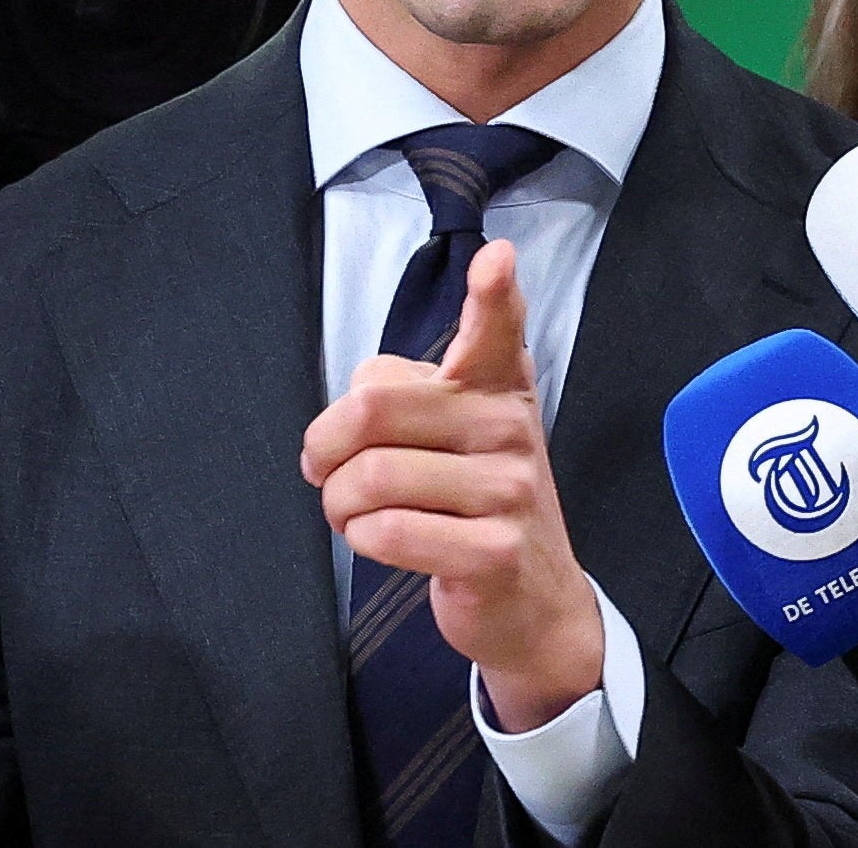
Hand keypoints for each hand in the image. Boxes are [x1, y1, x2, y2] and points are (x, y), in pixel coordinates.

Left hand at [302, 240, 604, 732]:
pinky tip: (378, 539)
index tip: (496, 257)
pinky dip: (361, 540)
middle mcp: (508, 427)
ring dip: (338, 504)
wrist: (532, 599)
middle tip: (324, 469)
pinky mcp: (494, 552)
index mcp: (496, 384)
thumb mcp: (450, 431)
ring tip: (352, 512)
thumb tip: (353, 402)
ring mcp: (508, 491)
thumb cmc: (470, 500)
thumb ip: (401, 393)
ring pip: (371, 477)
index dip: (494, 290)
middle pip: (372, 409)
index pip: (498, 328)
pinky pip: (388, 532)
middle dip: (325, 447)